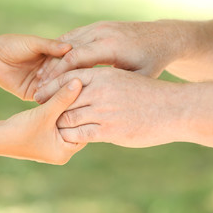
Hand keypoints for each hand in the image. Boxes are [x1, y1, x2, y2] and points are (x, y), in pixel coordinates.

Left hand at [0, 34, 71, 99]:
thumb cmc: (12, 45)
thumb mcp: (33, 43)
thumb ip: (50, 46)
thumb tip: (69, 47)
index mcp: (54, 56)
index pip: (68, 62)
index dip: (72, 64)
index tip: (77, 67)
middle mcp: (52, 71)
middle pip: (65, 77)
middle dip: (66, 80)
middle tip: (72, 83)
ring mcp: (44, 83)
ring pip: (56, 89)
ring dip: (59, 91)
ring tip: (64, 92)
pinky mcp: (35, 94)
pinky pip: (45, 98)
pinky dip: (49, 99)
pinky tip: (55, 100)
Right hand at [0, 78, 85, 164]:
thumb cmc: (19, 129)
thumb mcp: (44, 112)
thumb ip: (62, 98)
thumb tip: (79, 82)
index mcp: (65, 152)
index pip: (85, 130)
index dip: (87, 111)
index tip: (92, 92)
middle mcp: (62, 153)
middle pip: (77, 128)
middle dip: (79, 110)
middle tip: (88, 90)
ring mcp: (54, 147)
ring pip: (68, 125)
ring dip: (68, 109)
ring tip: (75, 91)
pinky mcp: (47, 140)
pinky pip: (59, 124)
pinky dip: (60, 113)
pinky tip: (62, 98)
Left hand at [34, 67, 186, 147]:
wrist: (174, 108)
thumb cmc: (148, 94)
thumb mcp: (123, 79)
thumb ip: (101, 82)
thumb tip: (82, 86)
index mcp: (103, 75)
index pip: (66, 78)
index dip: (50, 86)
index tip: (39, 94)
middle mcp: (100, 90)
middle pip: (64, 98)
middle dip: (49, 106)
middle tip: (39, 113)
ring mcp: (104, 111)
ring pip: (68, 117)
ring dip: (58, 123)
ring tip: (51, 128)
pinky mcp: (110, 130)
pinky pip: (80, 134)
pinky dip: (70, 136)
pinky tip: (67, 138)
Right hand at [38, 20, 196, 84]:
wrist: (161, 37)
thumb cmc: (152, 61)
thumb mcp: (140, 77)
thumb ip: (117, 89)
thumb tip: (96, 109)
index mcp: (111, 46)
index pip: (76, 58)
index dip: (59, 76)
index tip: (47, 91)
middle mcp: (102, 32)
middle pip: (67, 50)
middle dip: (51, 69)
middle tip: (38, 88)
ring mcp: (99, 27)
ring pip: (67, 42)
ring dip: (53, 60)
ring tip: (41, 79)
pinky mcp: (97, 26)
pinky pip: (73, 37)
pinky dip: (61, 51)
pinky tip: (54, 66)